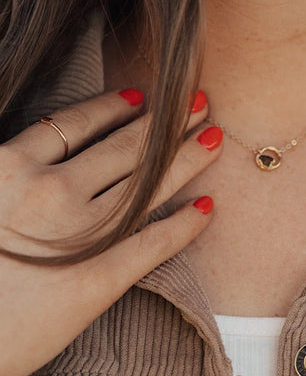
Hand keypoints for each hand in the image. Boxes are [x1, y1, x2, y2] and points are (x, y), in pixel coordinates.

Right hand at [0, 89, 222, 375]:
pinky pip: (153, 244)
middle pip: (123, 148)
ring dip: (188, 158)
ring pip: (147, 184)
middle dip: (168, 123)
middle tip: (200, 103)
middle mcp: (49, 193)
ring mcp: (78, 234)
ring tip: (214, 138)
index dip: (113, 107)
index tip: (141, 96)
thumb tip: (44, 149)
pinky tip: (205, 208)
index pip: (76, 124)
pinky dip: (184, 225)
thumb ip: (11, 169)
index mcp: (10, 168)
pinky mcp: (97, 278)